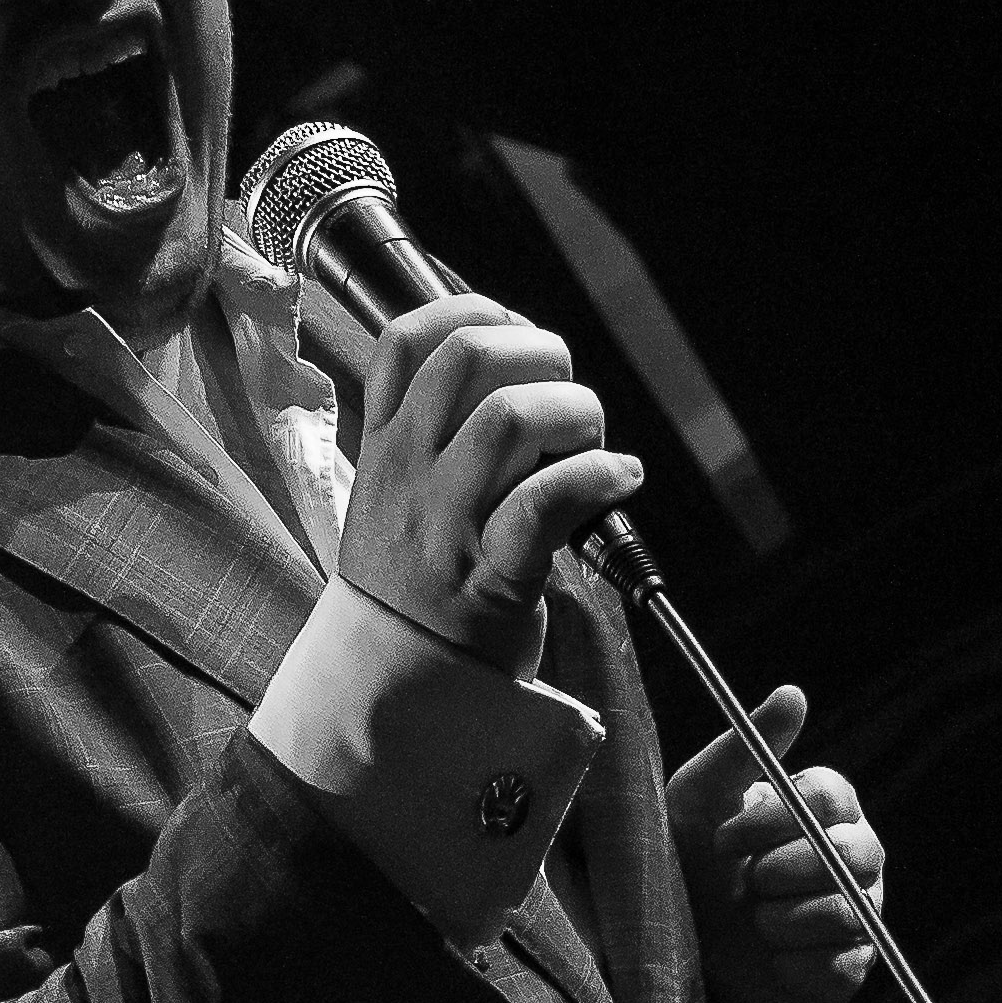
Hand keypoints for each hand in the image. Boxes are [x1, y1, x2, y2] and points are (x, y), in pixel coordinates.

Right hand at [332, 294, 645, 675]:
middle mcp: (406, 475)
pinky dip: (598, 478)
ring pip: (511, 418)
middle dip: (538, 352)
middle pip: (468, 357)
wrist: (393, 691)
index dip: (472, 311)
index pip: (405, 340)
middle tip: (565, 393)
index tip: (516, 332)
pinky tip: (619, 479)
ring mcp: (444, 525)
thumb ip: (434, 442)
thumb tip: (515, 373)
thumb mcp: (395, 503)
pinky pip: (546, 502)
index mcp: (382, 450)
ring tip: (592, 442)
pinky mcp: (490, 577)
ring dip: (575, 413)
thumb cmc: (416, 591)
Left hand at [667, 685, 885, 1002]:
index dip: (775, 819)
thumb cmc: (689, 862)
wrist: (677, 953)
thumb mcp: (699, 800)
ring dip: (778, 919)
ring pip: (844, 911)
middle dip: (781, 871)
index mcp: (827, 806)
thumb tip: (794, 693)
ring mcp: (861, 912)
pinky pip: (838, 965)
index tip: (724, 838)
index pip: (830, 797)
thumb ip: (744, 747)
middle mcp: (856, 854)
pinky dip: (791, 963)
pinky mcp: (851, 968)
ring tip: (752, 919)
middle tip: (744, 882)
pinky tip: (767, 957)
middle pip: (850, 853)